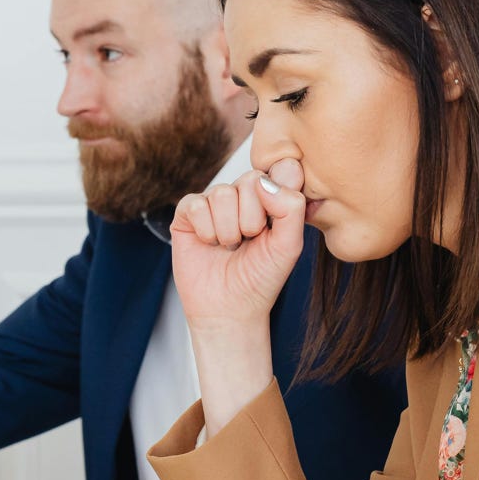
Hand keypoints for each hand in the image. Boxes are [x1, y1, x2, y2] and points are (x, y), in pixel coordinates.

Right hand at [170, 159, 307, 430]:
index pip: (279, 170)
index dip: (276, 197)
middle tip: (249, 241)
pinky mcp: (187, 214)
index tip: (274, 226)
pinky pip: (195, 204)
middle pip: (249, 180)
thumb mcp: (290, 245)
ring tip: (229, 246)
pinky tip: (209, 243)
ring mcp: (213, 202)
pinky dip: (205, 229)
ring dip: (228, 229)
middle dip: (252, 219)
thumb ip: (291, 208)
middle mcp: (242, 195)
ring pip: (221, 193)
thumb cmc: (261, 278)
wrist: (229, 309)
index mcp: (271, 197)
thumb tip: (263, 181)